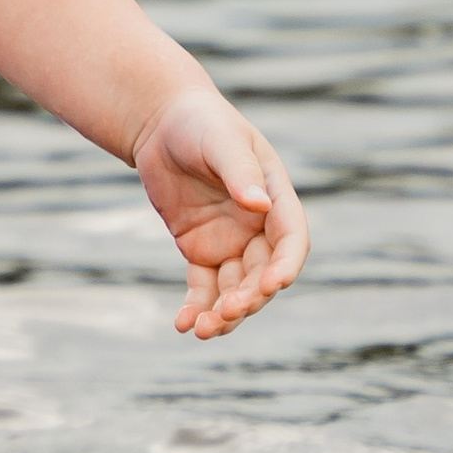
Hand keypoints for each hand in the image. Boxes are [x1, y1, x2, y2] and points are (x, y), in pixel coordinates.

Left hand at [131, 85, 307, 340]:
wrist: (161, 123)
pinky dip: (196, 306)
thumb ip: (239, 172)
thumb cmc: (200, 123)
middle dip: (249, 296)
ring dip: (224, 312)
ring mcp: (230, 242)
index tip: (273, 285)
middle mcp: (258, 227)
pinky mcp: (201, 251)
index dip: (285, 265)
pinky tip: (183, 324)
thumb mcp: (221, 141)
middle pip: (262, 273)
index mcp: (276, 198)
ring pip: (235, 288)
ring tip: (203, 330)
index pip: (291, 240)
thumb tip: (259, 206)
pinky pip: (203, 286)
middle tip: (227, 312)